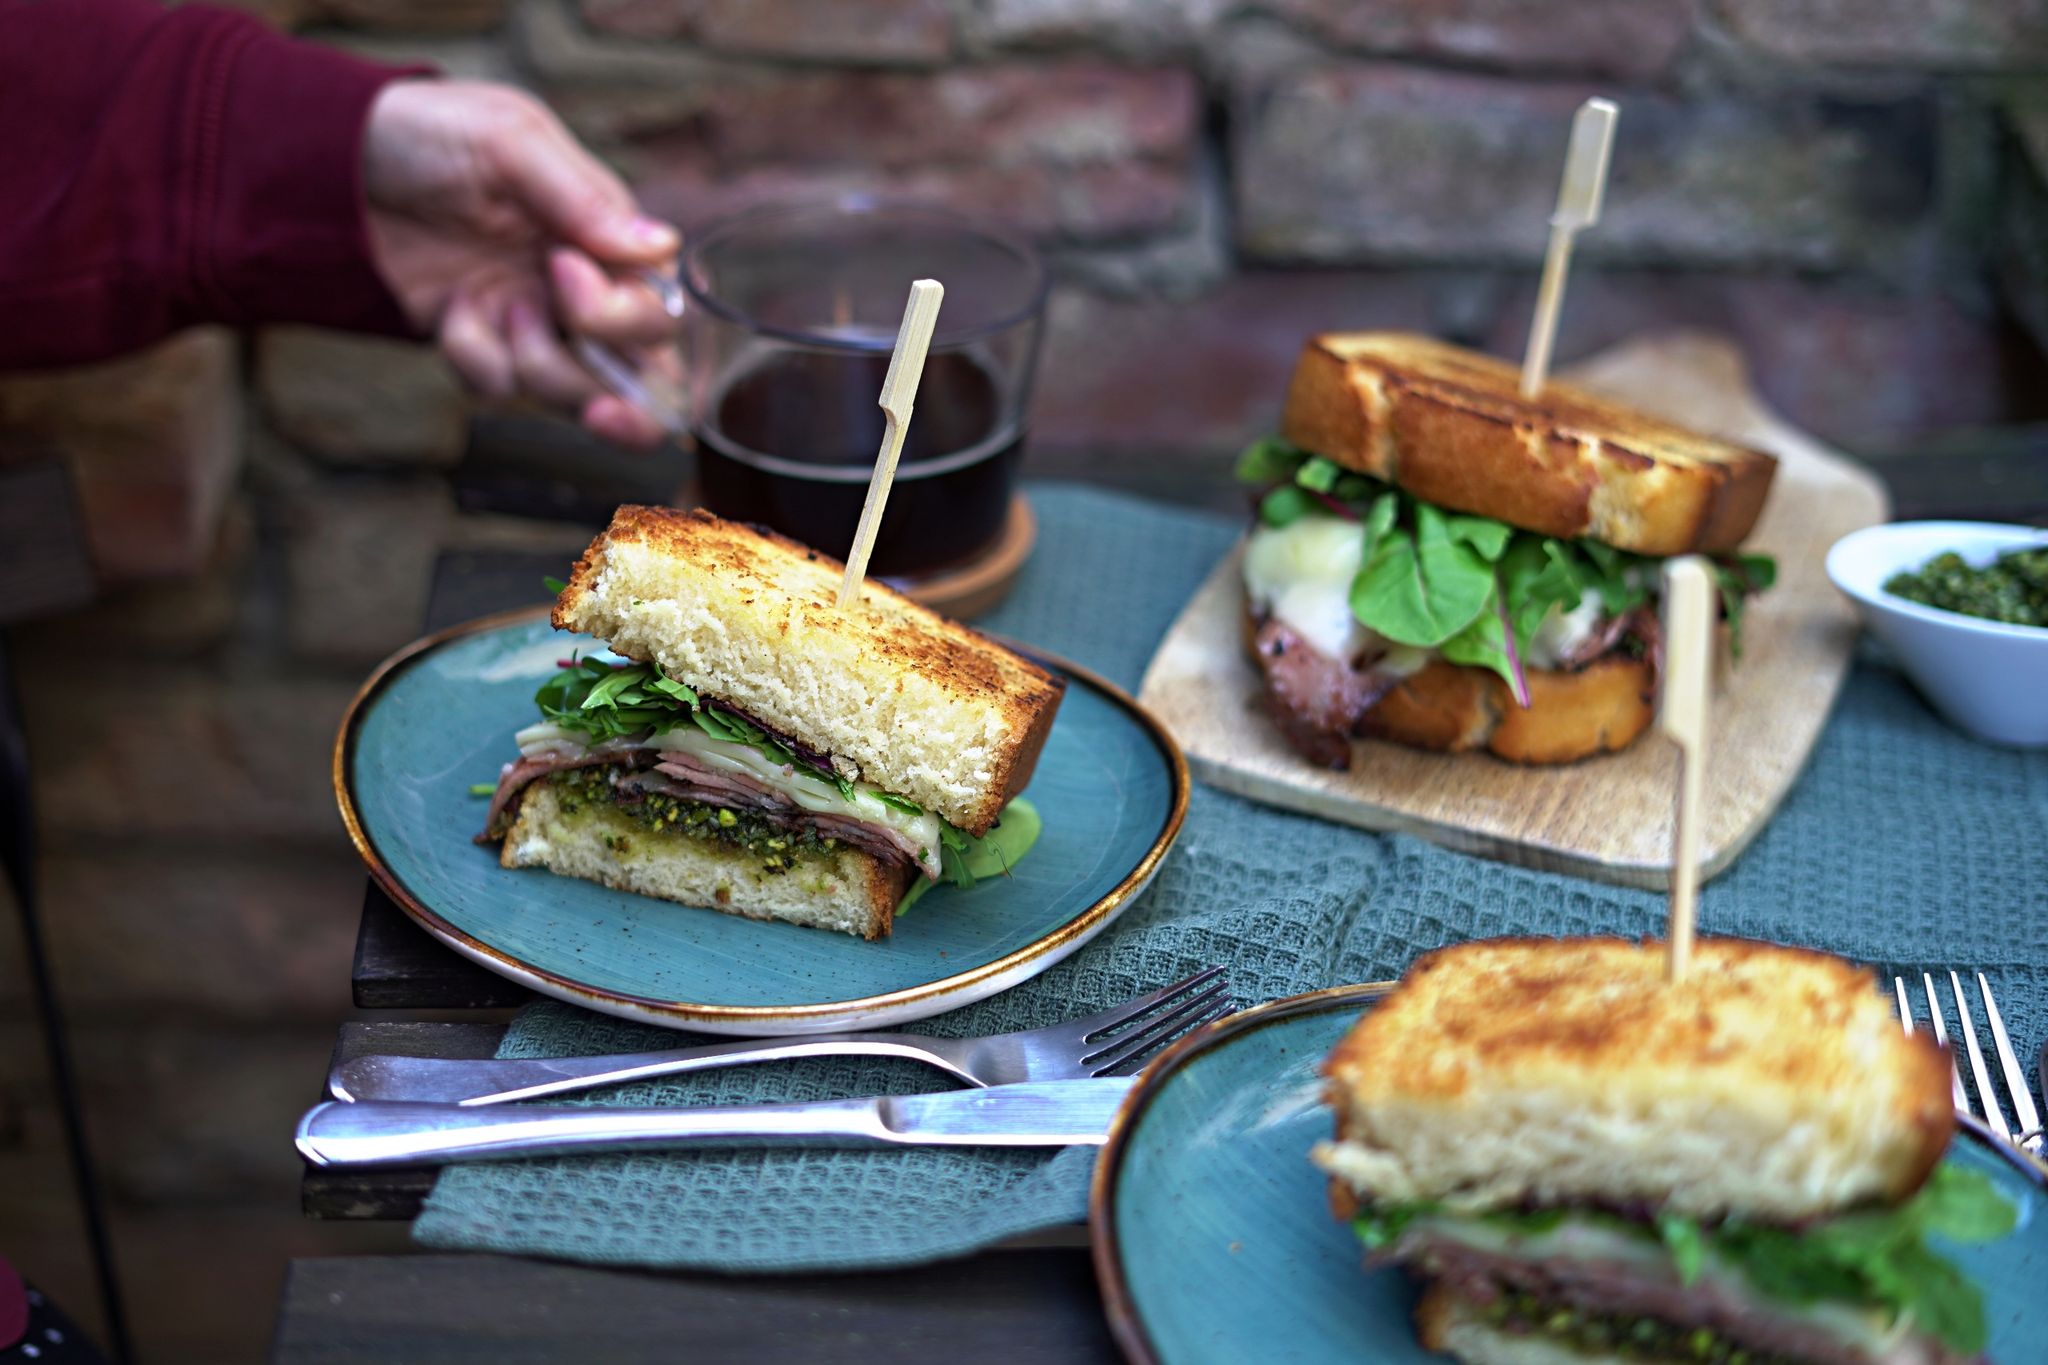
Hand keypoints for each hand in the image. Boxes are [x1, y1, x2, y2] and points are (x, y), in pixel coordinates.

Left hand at [361, 79, 679, 448]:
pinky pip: (500, 387)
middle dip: (603, 380)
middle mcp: (587, 291)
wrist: (332, 162)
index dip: (621, 315)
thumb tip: (661, 247)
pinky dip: (472, 356)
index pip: (661, 313)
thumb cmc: (431, 131)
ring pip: (578, 396)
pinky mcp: (485, 347)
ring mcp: (537, 325)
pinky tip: (448, 310)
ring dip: (533, 365)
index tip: (559, 267)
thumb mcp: (509, 141)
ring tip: (486, 306)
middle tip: (540, 328)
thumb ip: (583, 197)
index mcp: (609, 239)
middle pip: (646, 377)